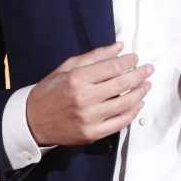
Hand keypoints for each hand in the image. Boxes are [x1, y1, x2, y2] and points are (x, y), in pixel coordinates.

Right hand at [25, 42, 152, 145]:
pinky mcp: (92, 133)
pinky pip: (120, 123)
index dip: (128, 61)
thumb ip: (94, 57)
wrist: (32, 122)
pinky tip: (138, 103)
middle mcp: (84, 99)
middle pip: (122, 84)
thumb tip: (119, 47)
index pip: (112, 67)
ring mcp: (89, 118)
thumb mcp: (66, 68)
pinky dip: (133, 112)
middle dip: (139, 74)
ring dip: (140, 92)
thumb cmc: (49, 92)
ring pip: (125, 104)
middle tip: (148, 69)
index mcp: (77, 79)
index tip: (135, 58)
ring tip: (147, 84)